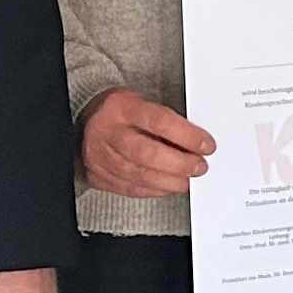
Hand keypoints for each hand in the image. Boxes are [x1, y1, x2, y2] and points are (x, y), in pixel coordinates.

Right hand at [78, 87, 214, 197]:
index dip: (187, 135)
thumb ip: (166, 121)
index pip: (159, 121)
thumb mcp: (141, 103)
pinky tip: (168, 186)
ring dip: (170, 181)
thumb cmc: (120, 112)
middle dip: (180, 163)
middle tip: (199, 166)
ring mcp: (101, 156)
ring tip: (187, 180)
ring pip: (140, 175)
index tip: (206, 145)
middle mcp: (109, 132)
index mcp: (122, 107)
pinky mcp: (99, 176)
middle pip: (148, 153)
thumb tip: (197, 141)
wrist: (85, 121)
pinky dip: (155, 190)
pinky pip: (131, 188)